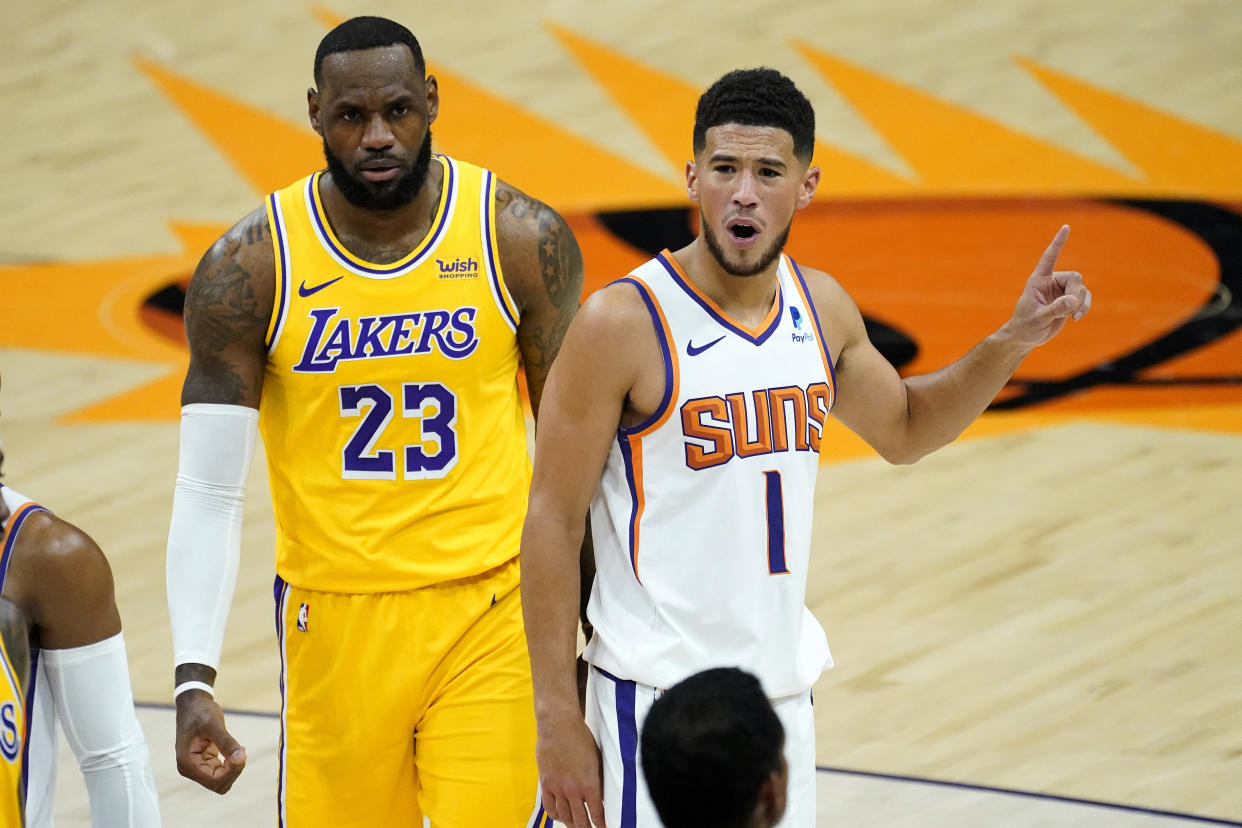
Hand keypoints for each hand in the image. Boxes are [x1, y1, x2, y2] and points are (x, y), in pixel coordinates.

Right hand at [175, 689, 246, 793]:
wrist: (193, 703)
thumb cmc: (200, 711)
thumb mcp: (214, 724)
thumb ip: (227, 742)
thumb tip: (241, 758)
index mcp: (187, 763)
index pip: (214, 781)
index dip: (231, 771)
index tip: (240, 752)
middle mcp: (190, 769)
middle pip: (218, 784)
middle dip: (233, 770)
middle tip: (241, 749)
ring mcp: (197, 766)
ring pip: (221, 780)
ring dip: (234, 767)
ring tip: (239, 747)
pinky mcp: (205, 762)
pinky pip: (222, 771)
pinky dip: (232, 763)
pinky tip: (236, 748)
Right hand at [537, 714, 607, 827]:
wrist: (559, 726)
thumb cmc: (581, 738)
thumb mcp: (596, 759)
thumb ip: (598, 779)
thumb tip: (600, 796)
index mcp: (590, 783)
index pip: (597, 813)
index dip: (601, 824)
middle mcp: (573, 789)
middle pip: (580, 820)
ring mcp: (558, 788)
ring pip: (565, 817)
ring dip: (572, 824)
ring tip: (577, 825)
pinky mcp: (546, 784)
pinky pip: (550, 808)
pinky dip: (557, 816)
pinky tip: (562, 816)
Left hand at [1004, 225, 1092, 347]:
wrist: (1026, 336)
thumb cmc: (1025, 326)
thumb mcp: (1038, 319)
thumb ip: (1055, 309)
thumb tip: (1072, 300)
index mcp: (1038, 280)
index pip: (1049, 257)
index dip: (1058, 243)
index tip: (1066, 227)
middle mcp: (1051, 281)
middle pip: (1075, 277)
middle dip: (1076, 293)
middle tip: (1069, 310)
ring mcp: (1062, 290)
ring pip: (1082, 288)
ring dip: (1081, 303)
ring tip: (1071, 316)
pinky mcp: (1069, 300)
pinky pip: (1085, 297)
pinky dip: (1085, 307)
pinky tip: (1076, 318)